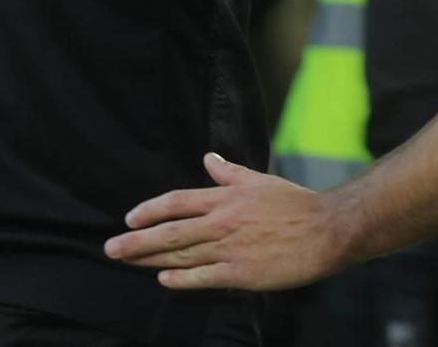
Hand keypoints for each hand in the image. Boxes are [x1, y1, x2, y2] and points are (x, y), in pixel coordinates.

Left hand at [104, 153, 343, 290]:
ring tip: (128, 261)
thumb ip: (230, 172)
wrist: (326, 230)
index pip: (178, 201)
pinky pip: (201, 277)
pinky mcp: (240, 273)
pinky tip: (164, 279)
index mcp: (227, 197)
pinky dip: (180, 279)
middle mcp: (222, 222)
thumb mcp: (261, 181)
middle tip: (111, 248)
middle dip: (136, 240)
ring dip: (150, 259)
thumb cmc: (296, 204)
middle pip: (170, 232)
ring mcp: (229, 249)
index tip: (130, 218)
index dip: (150, 210)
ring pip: (180, 255)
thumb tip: (209, 158)